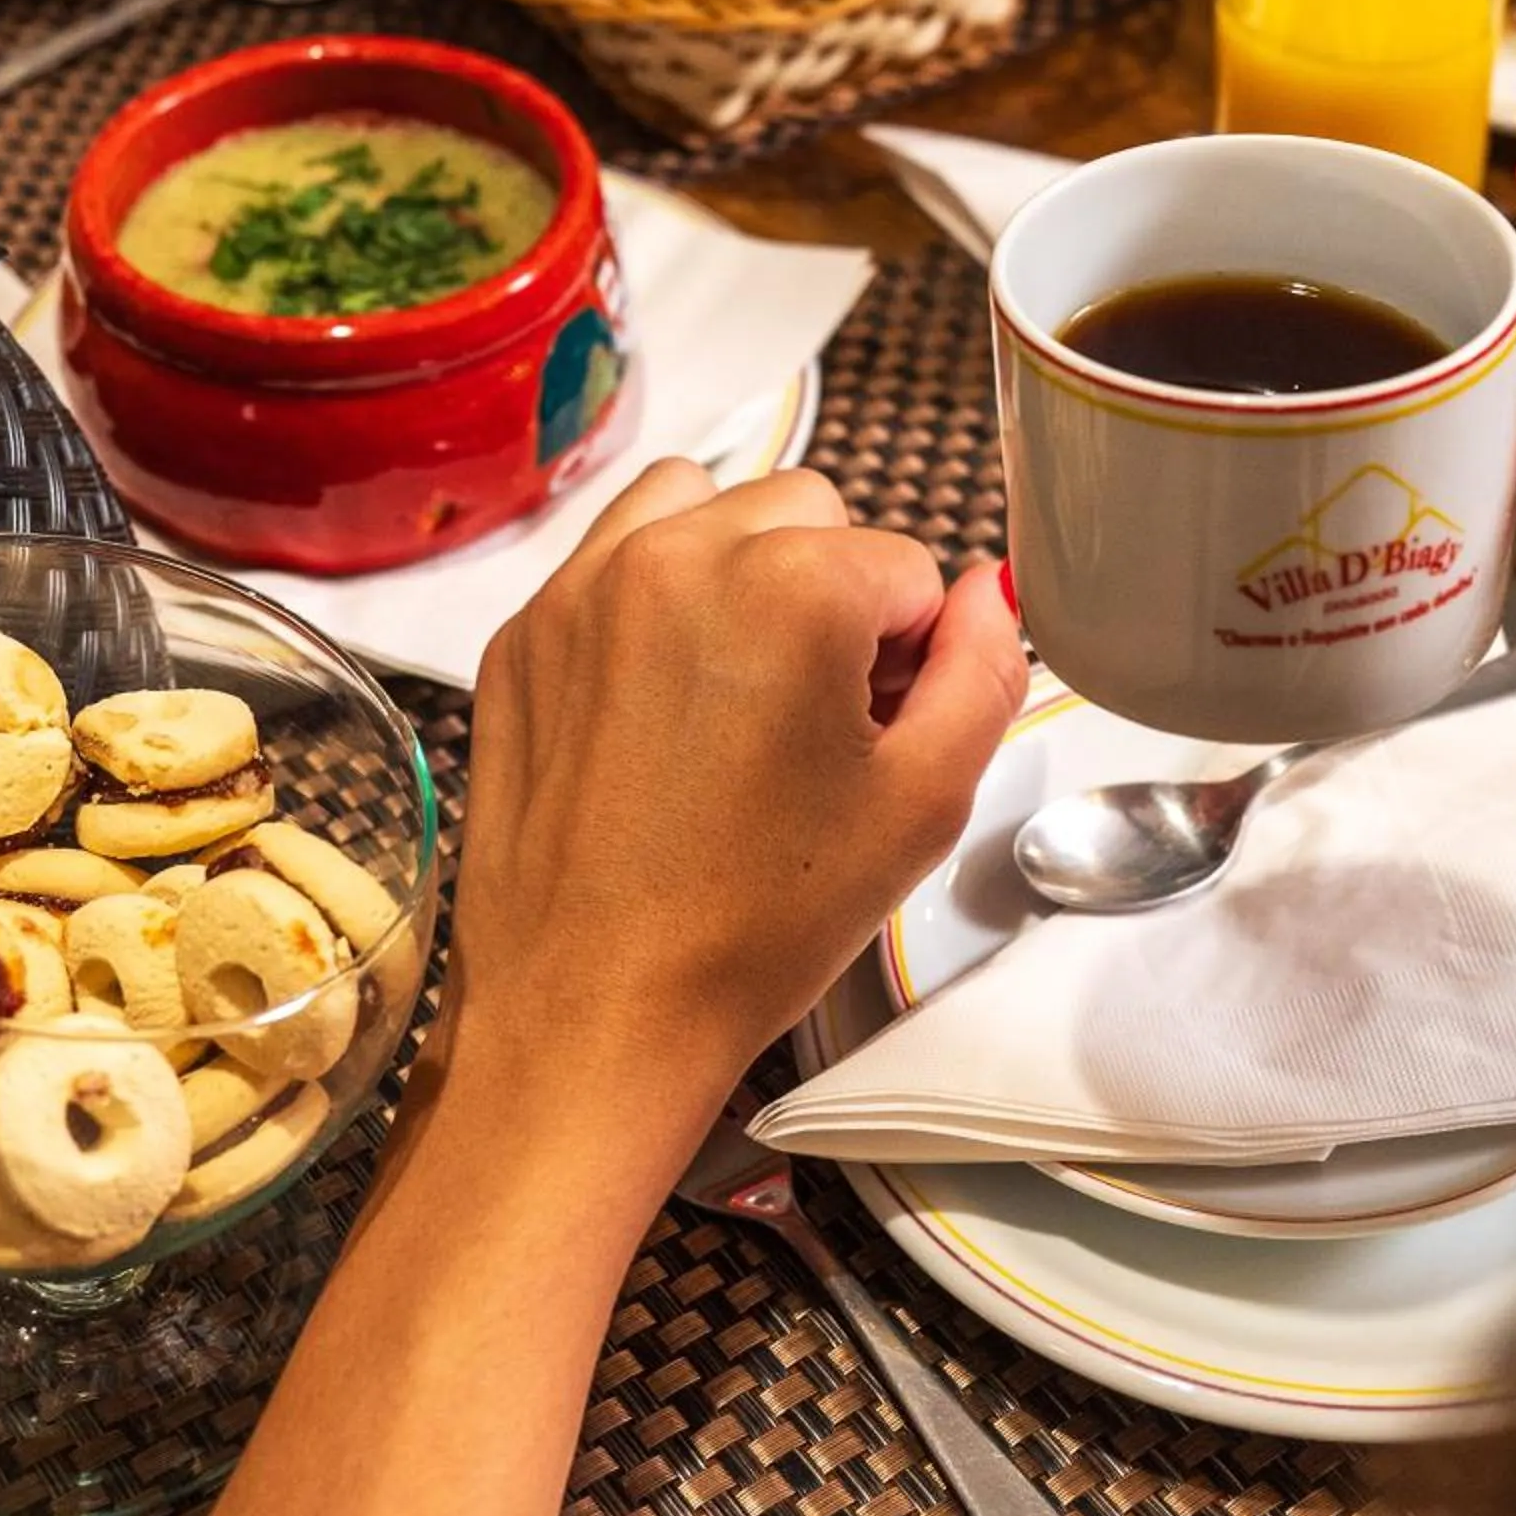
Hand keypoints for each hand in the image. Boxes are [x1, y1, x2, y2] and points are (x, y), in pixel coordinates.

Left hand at [446, 462, 1025, 1122]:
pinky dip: (651, 593)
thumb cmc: (754, 923)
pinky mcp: (526, 628)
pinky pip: (613, 553)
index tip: (869, 734)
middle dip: (829, 597)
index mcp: (793, 587)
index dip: (910, 656)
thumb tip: (989, 591)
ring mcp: (587, 585)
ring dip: (740, 565)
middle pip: (811, 513)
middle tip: (810, 718)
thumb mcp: (922, 805)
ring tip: (735, 684)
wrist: (591, 1011)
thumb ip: (985, 671)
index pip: (907, 567)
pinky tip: (660, 697)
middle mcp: (681, 554)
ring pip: (706, 504)